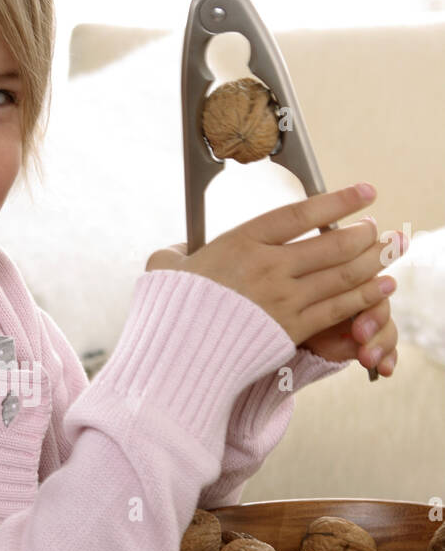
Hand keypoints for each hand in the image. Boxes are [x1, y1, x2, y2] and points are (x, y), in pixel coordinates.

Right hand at [145, 185, 404, 367]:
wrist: (175, 359)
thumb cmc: (167, 313)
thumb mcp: (164, 270)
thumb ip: (178, 253)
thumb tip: (182, 251)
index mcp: (240, 244)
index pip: (300, 214)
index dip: (337, 200)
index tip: (363, 191)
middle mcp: (268, 268)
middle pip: (331, 244)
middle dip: (361, 233)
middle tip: (372, 227)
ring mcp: (283, 300)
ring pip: (342, 275)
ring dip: (371, 261)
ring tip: (385, 251)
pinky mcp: (290, 330)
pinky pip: (338, 309)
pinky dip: (365, 295)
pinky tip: (383, 286)